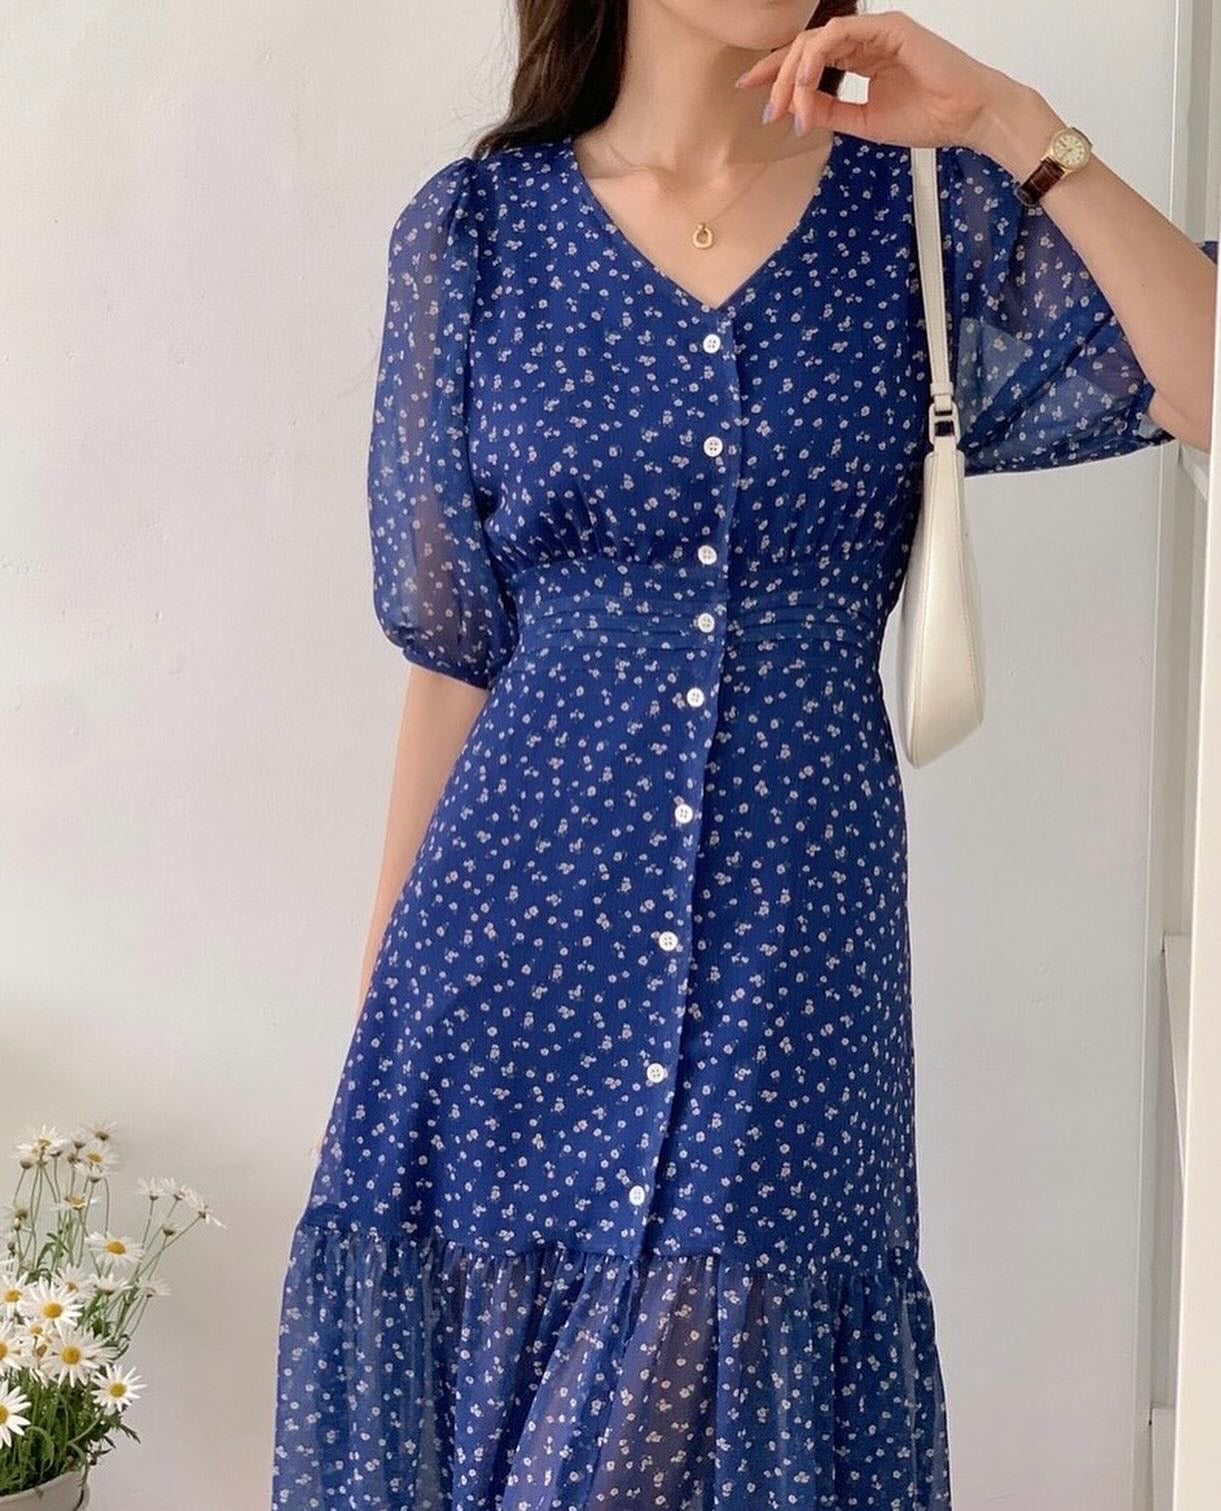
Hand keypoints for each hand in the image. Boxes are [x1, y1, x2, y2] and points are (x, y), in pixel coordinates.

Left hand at [734, 9, 1028, 156]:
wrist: (968, 117)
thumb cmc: (930, 117)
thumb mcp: (864, 121)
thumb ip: (831, 111)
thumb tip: (795, 110)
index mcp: (863, 57)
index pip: (812, 59)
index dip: (778, 74)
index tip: (754, 95)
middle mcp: (867, 39)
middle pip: (807, 47)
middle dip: (777, 77)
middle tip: (765, 109)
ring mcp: (877, 29)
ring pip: (817, 40)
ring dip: (793, 73)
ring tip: (784, 106)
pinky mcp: (888, 27)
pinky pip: (838, 34)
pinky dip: (815, 60)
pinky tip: (804, 85)